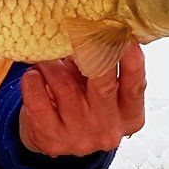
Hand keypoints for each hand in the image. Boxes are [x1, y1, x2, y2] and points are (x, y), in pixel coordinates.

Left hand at [17, 42, 146, 157]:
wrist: (53, 139)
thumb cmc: (82, 105)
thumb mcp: (102, 90)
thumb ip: (106, 66)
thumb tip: (100, 28)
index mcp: (129, 115)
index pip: (135, 83)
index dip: (130, 56)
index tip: (119, 30)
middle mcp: (108, 128)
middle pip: (104, 83)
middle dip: (92, 52)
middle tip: (81, 31)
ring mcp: (80, 137)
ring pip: (65, 86)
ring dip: (52, 64)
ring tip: (46, 56)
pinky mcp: (52, 140)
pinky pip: (38, 103)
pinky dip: (33, 82)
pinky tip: (33, 75)